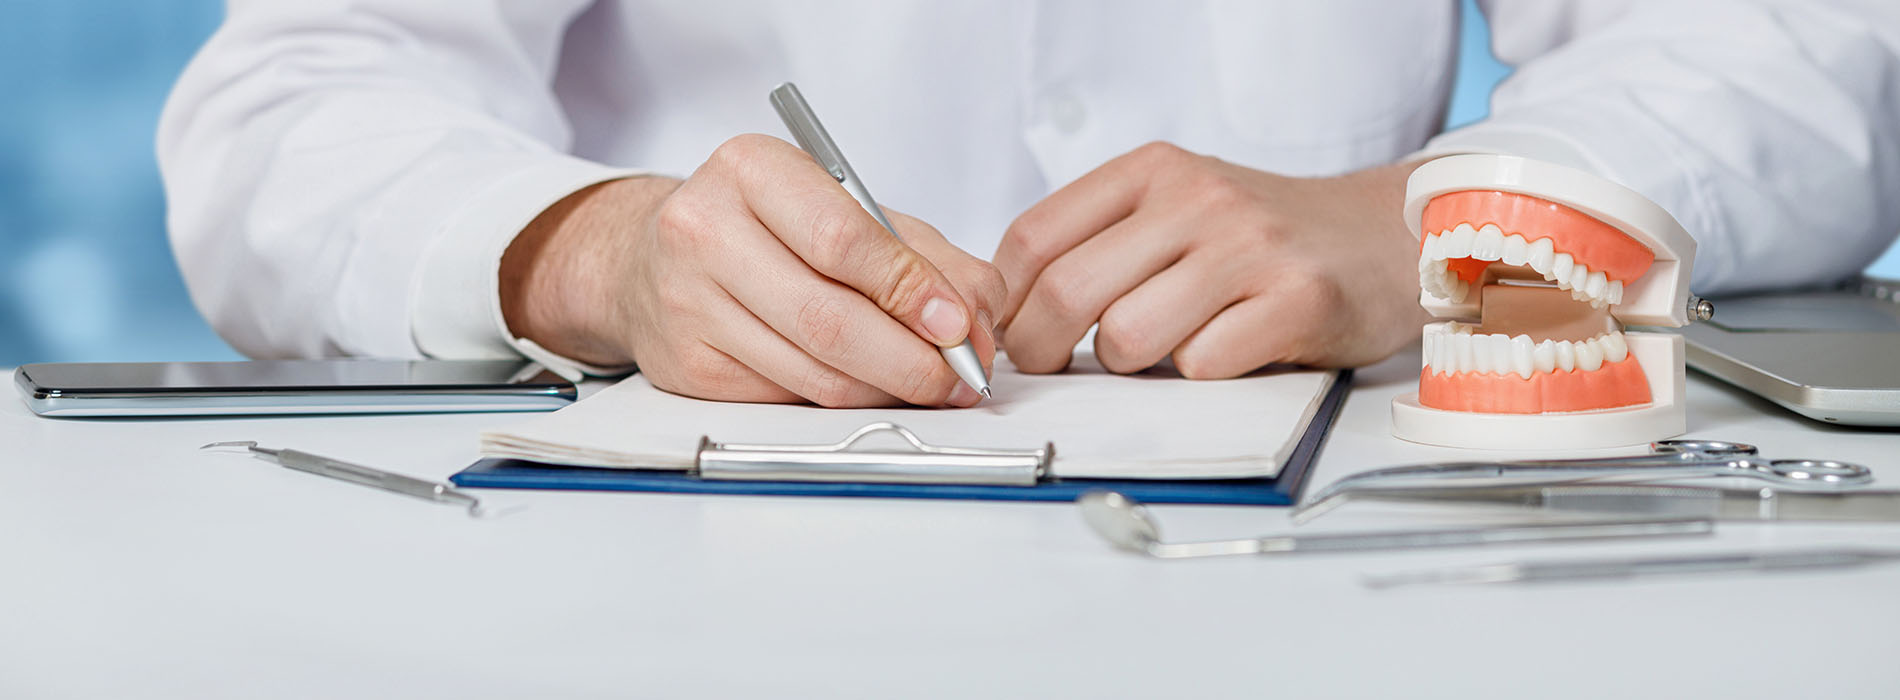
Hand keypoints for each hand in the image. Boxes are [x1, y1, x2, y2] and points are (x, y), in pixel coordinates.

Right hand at [500, 134, 1003, 406]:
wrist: (651, 256)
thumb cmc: (765, 225)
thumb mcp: (844, 207)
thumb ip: (923, 255)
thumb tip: (979, 319)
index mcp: (751, 169)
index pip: (842, 240)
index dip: (910, 291)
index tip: (959, 325)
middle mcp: (704, 230)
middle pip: (828, 319)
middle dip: (911, 359)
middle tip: (959, 376)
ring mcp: (688, 304)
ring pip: (814, 373)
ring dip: (887, 390)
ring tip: (927, 383)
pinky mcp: (686, 368)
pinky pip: (789, 399)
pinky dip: (844, 401)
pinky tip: (868, 385)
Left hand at [993, 142, 1428, 377]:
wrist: (1385, 236)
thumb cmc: (1265, 238)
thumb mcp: (1175, 209)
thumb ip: (1100, 243)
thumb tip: (1010, 311)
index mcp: (1152, 171)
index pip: (1034, 239)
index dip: (1007, 304)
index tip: (1009, 337)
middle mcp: (1196, 198)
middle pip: (1069, 293)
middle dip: (1044, 351)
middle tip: (1057, 371)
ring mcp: (1248, 247)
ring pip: (1129, 337)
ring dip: (1130, 367)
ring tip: (1162, 352)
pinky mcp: (1296, 299)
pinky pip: (1202, 364)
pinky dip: (1199, 377)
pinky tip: (1226, 352)